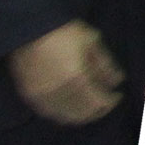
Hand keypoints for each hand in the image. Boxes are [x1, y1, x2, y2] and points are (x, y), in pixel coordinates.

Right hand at [8, 20, 122, 126]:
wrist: (27, 27)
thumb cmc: (62, 31)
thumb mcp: (91, 41)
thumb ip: (105, 65)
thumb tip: (117, 81)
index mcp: (76, 79)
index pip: (98, 103)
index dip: (111, 101)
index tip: (117, 95)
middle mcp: (58, 93)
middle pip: (83, 114)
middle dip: (98, 110)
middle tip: (104, 101)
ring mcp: (41, 96)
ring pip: (65, 117)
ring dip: (80, 114)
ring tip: (88, 104)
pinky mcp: (28, 95)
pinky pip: (48, 112)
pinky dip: (62, 112)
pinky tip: (69, 104)